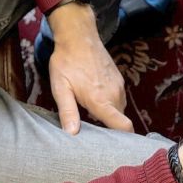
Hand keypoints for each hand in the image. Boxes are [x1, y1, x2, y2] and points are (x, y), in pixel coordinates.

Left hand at [46, 3, 133, 134]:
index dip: (123, 139)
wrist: (78, 36)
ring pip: (119, 109)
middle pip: (119, 120)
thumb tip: (72, 134)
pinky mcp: (118, 78)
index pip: (122, 125)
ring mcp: (118, 85)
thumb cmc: (66, 62)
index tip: (115, 147)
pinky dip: (110, 102)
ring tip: (91, 111)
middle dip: (110, 127)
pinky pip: (118, 98)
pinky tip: (95, 97)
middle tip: (92, 128)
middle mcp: (114, 94)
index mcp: (101, 100)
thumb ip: (68, 112)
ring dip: (109, 113)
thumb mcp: (60, 87)